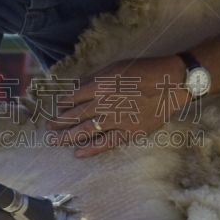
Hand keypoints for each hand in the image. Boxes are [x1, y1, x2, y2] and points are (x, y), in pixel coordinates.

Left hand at [45, 56, 188, 157]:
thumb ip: (94, 78)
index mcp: (100, 85)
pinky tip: (78, 153)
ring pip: (85, 130)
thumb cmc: (144, 71)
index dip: (63, 104)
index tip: (57, 109)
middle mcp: (105, 103)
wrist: (171, 83)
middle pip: (75, 115)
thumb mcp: (116, 67)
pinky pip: (106, 142)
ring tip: (55, 141)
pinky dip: (91, 148)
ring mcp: (116, 118)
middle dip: (59, 122)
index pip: (73, 97)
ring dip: (67, 137)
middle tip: (48, 129)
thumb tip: (75, 86)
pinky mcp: (129, 131)